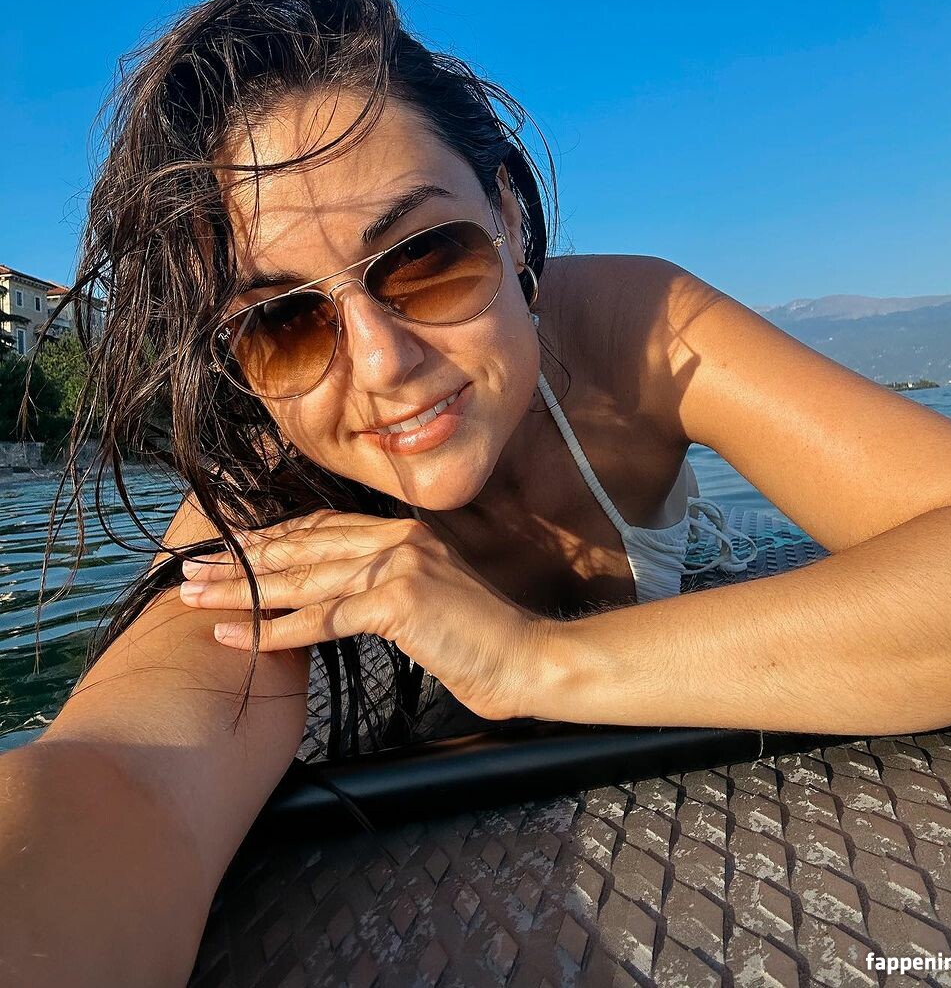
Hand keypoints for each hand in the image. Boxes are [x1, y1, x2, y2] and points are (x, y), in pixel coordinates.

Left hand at [178, 509, 554, 720]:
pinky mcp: (398, 601)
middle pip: (302, 546)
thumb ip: (387, 586)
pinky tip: (239, 639)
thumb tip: (342, 597)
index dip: (270, 538)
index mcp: (404, 532)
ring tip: (194, 601)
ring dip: (242, 592)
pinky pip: (323, 618)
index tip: (227, 551)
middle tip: (190, 573)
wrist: (526, 658)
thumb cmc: (479, 640)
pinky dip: (276, 631)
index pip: (322, 528)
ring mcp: (398, 565)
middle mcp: (398, 538)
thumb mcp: (428, 600)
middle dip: (241, 561)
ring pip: (303, 579)